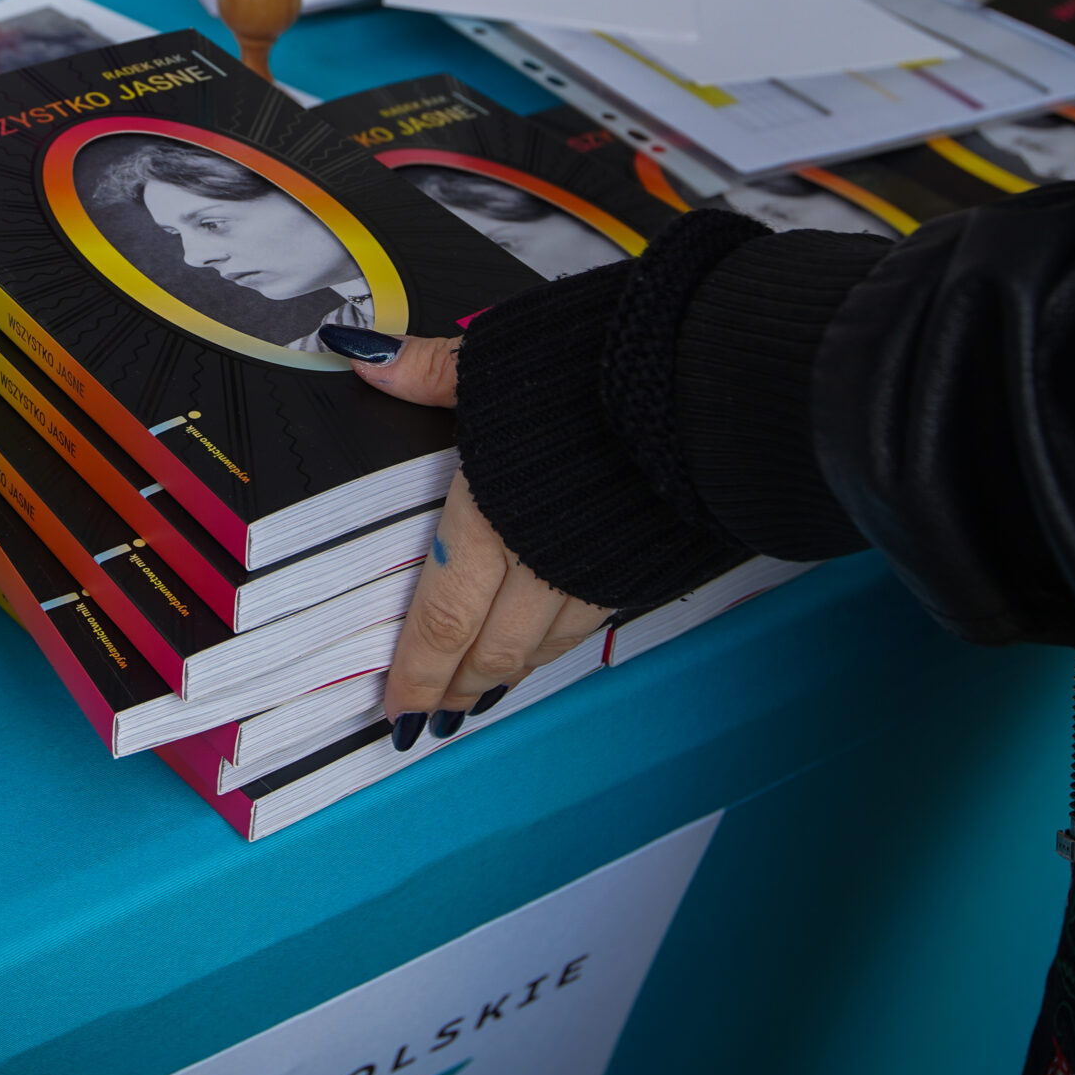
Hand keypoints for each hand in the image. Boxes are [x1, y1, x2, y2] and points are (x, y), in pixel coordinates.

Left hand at [338, 334, 612, 745]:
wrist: (706, 383)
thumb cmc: (600, 369)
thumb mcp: (496, 360)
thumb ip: (428, 373)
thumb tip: (368, 361)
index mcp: (488, 517)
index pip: (440, 620)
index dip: (415, 675)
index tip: (396, 711)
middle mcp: (538, 561)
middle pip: (486, 651)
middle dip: (454, 688)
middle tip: (431, 714)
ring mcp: (594, 573)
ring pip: (539, 649)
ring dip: (503, 676)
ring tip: (478, 692)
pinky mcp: (640, 570)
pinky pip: (586, 626)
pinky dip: (553, 647)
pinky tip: (543, 649)